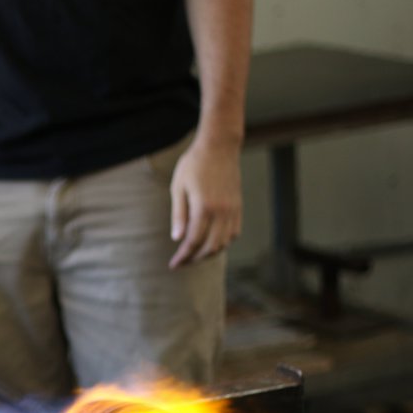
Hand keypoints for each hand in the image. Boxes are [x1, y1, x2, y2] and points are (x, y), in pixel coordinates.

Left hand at [169, 138, 241, 267]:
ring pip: (224, 242)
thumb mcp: (178, 187)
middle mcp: (222, 212)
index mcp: (204, 208)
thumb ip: (179, 214)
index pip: (193, 242)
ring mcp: (233, 210)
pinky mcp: (239, 206)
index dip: (183, 256)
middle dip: (195, 259)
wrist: (219, 147)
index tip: (173, 265)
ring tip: (194, 255)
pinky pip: (234, 232)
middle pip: (210, 247)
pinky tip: (211, 242)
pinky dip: (223, 242)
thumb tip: (177, 239)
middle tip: (182, 262)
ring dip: (209, 253)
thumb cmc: (194, 165)